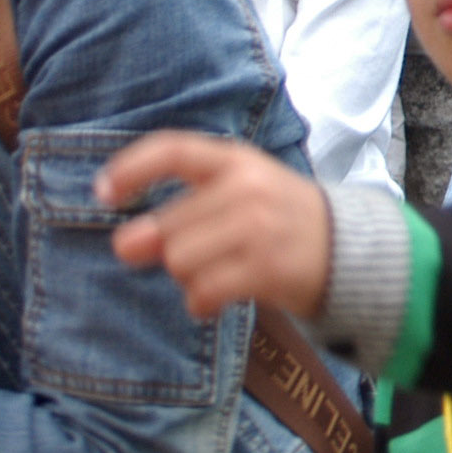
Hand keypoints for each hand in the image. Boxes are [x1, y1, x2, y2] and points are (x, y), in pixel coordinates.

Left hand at [98, 131, 333, 321]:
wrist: (348, 247)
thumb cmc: (279, 217)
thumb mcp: (241, 191)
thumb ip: (184, 210)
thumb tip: (124, 245)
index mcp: (237, 160)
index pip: (173, 150)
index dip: (131, 169)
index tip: (102, 193)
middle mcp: (247, 188)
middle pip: (168, 227)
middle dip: (167, 250)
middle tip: (197, 254)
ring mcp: (259, 228)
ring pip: (180, 261)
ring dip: (187, 276)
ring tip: (216, 273)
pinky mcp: (267, 267)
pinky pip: (202, 291)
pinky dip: (201, 302)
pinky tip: (217, 297)